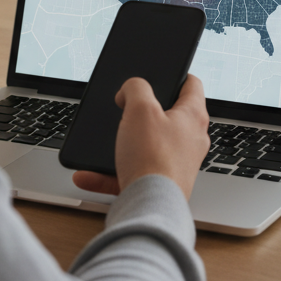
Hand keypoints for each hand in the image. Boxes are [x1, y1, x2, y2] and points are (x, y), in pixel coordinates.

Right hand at [73, 74, 208, 199]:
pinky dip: (108, 173)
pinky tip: (87, 174)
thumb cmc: (153, 160)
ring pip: (146, 147)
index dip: (177, 74)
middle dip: (144, 112)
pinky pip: (130, 173)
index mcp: (193, 117)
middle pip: (168, 117)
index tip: (164, 72)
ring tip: (104, 142)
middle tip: (128, 106)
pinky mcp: (159, 185)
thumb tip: (131, 90)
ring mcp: (176, 165)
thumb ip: (136, 88)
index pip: (192, 85)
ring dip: (122, 144)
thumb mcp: (140, 109)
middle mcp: (190, 141)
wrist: (150, 208)